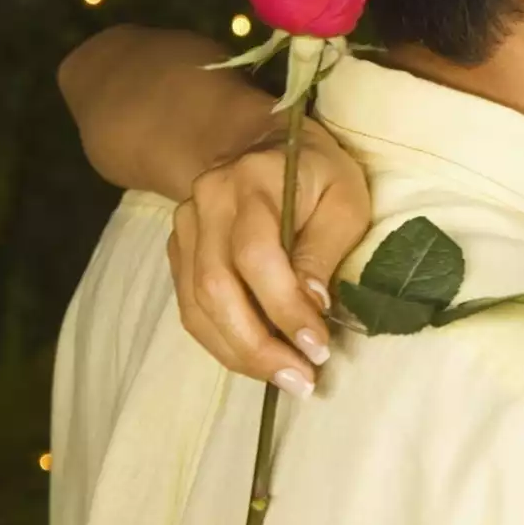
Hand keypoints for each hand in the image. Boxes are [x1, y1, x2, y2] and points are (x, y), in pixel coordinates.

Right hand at [168, 113, 370, 394]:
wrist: (260, 143)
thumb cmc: (318, 172)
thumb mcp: (345, 198)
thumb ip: (326, 247)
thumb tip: (312, 304)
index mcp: (252, 181)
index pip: (257, 255)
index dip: (284, 307)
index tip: (317, 347)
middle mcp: (207, 202)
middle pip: (216, 287)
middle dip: (258, 346)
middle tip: (300, 381)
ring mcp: (185, 227)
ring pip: (196, 305)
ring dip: (239, 353)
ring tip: (284, 380)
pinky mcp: (179, 250)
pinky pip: (191, 307)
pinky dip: (222, 341)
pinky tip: (257, 359)